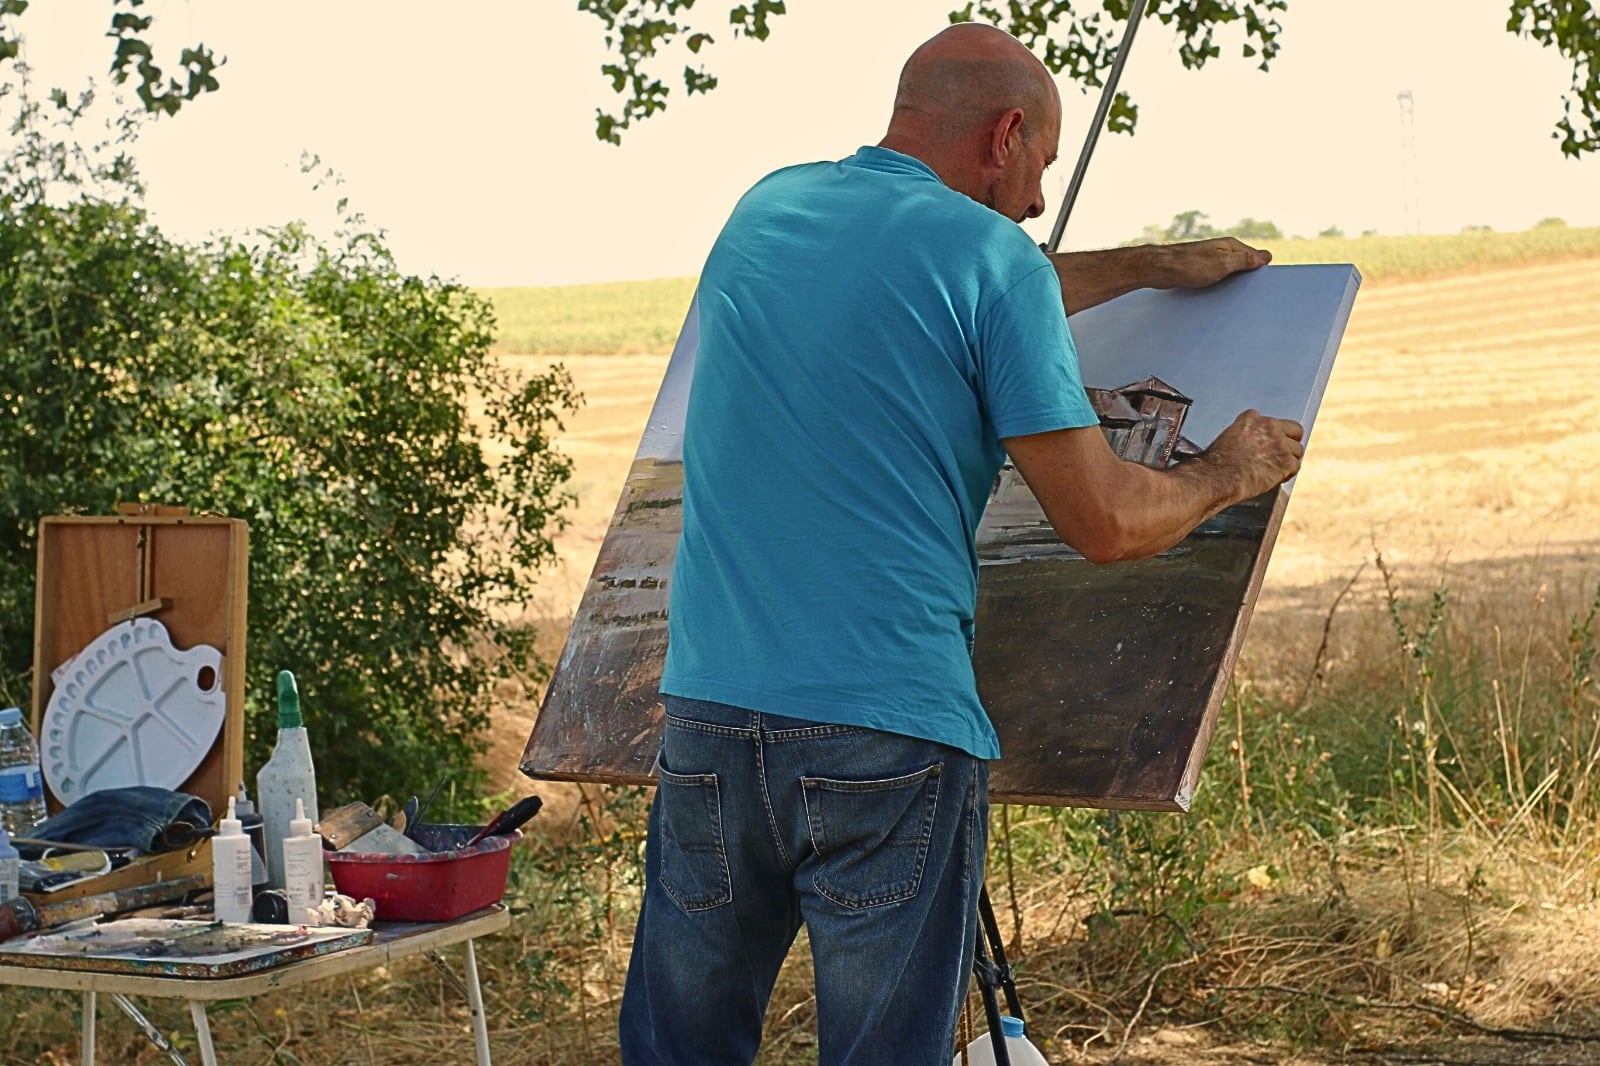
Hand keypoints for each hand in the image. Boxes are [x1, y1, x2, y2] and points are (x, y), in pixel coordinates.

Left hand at [1155, 237, 1271, 289]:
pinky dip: (1221, 286)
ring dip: (1233, 283)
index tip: (1262, 285)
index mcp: (1230, 246)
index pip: (1255, 256)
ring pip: (1230, 273)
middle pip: (1243, 265)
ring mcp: (1211, 259)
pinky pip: (1218, 278)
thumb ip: (1244, 260)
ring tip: (1236, 296)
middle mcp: (1222, 250)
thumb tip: (1266, 256)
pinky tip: (1220, 294)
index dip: (1259, 270)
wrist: (1160, 270)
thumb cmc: (1190, 265)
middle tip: (1250, 294)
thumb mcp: (1223, 264)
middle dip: (1247, 278)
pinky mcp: (1201, 269)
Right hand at [1203, 409, 1303, 498]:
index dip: (1271, 435)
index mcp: (1252, 418)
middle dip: (1290, 442)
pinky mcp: (1286, 462)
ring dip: (1289, 460)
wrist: (1218, 477)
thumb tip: (1252, 447)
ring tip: (1276, 470)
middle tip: (1284, 454)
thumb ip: (1245, 435)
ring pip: (1297, 450)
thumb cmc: (1217, 463)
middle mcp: (1270, 426)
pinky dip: (1288, 474)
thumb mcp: (1228, 438)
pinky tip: (1277, 478)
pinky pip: (1295, 466)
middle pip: (1294, 430)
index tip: (1267, 444)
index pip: (1271, 422)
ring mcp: (1280, 444)